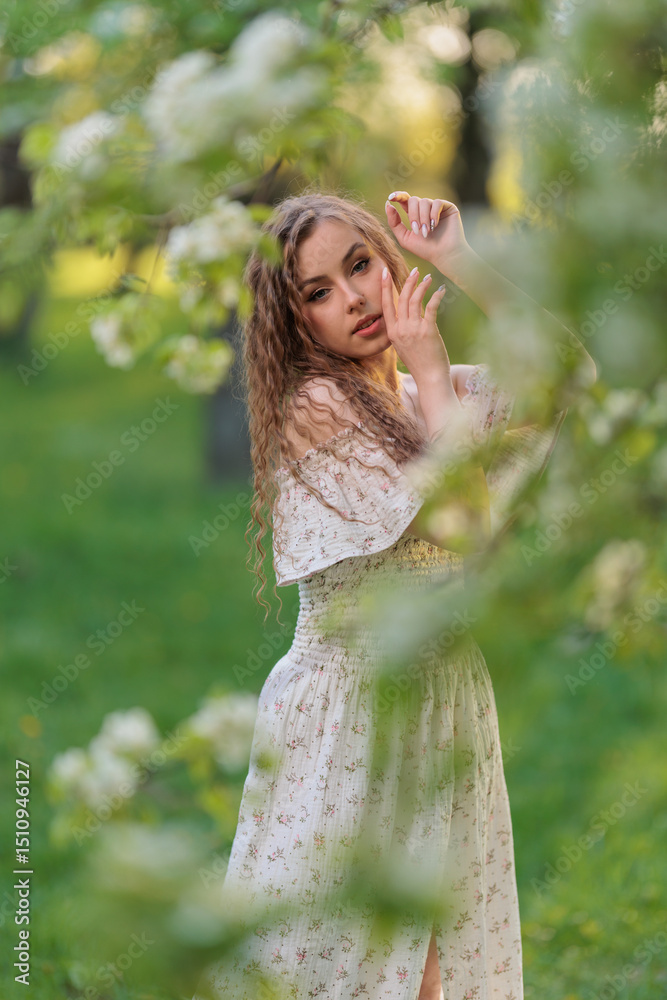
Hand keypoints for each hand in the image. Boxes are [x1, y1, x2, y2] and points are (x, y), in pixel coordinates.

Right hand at [380, 263, 450, 382]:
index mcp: (393, 332)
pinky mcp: (428, 330)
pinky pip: (431, 307)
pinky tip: (440, 289)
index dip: (385, 287)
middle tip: (414, 270)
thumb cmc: (420, 364)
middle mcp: (401, 329)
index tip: (385, 273)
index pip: (387, 305)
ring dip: (421, 285)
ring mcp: (413, 330)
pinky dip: (436, 296)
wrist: (430, 378)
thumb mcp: (403, 348)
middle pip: (402, 298)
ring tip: (428, 278)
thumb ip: (402, 332)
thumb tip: (405, 320)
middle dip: (408, 281)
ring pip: (415, 300)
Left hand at [384, 191, 469, 270]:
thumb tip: (388, 204)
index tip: (391, 197)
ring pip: (424, 201)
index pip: (405, 200)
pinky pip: (437, 203)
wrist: (444, 255)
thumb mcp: (404, 238)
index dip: (398, 196)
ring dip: (423, 218)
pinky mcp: (448, 207)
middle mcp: (425, 209)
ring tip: (427, 232)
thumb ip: (394, 223)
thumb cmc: (425, 250)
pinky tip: (435, 225)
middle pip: (413, 200)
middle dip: (413, 215)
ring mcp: (437, 207)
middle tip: (417, 230)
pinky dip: (433, 214)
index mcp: (415, 215)